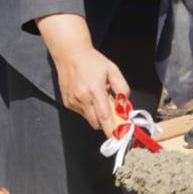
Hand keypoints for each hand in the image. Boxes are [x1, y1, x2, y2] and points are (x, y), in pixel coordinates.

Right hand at [37, 14, 129, 136]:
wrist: (70, 54)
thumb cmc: (93, 61)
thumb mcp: (113, 70)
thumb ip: (121, 89)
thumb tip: (125, 106)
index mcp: (95, 90)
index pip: (105, 117)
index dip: (112, 130)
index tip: (118, 138)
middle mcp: (82, 98)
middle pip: (97, 123)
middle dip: (106, 122)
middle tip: (111, 112)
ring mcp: (73, 102)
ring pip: (89, 119)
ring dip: (96, 114)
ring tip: (97, 97)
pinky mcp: (67, 103)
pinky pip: (81, 113)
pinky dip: (87, 109)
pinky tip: (87, 95)